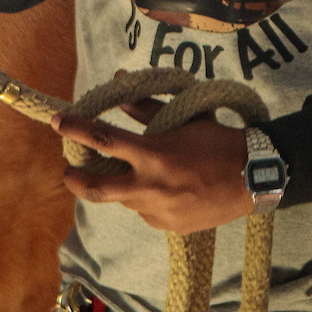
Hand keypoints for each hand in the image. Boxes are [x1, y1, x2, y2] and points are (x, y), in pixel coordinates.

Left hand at [52, 100, 254, 233]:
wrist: (253, 178)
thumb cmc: (218, 141)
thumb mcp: (183, 118)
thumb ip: (147, 107)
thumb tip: (119, 84)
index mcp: (152, 154)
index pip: (102, 139)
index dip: (75, 129)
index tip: (58, 121)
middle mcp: (149, 187)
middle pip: (95, 188)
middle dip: (75, 179)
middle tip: (69, 171)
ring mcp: (157, 211)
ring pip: (123, 199)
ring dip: (121, 186)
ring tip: (134, 175)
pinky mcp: (167, 227)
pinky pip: (146, 211)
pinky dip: (148, 199)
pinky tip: (169, 190)